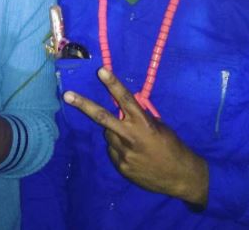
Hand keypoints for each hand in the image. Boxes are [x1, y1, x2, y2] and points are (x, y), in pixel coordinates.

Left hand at [63, 68, 207, 205]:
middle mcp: (131, 137)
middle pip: (102, 117)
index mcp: (144, 124)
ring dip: (116, 132)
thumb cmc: (172, 146)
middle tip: (67, 95)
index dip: (113, 84)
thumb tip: (124, 108)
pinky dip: (120, 148)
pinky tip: (135, 154)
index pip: (126, 99)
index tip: (101, 71)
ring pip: (109, 134)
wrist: (180, 177)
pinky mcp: (121, 166)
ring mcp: (124, 153)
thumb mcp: (159, 126)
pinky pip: (113, 150)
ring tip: (134, 141)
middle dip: (83, 105)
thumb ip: (140, 117)